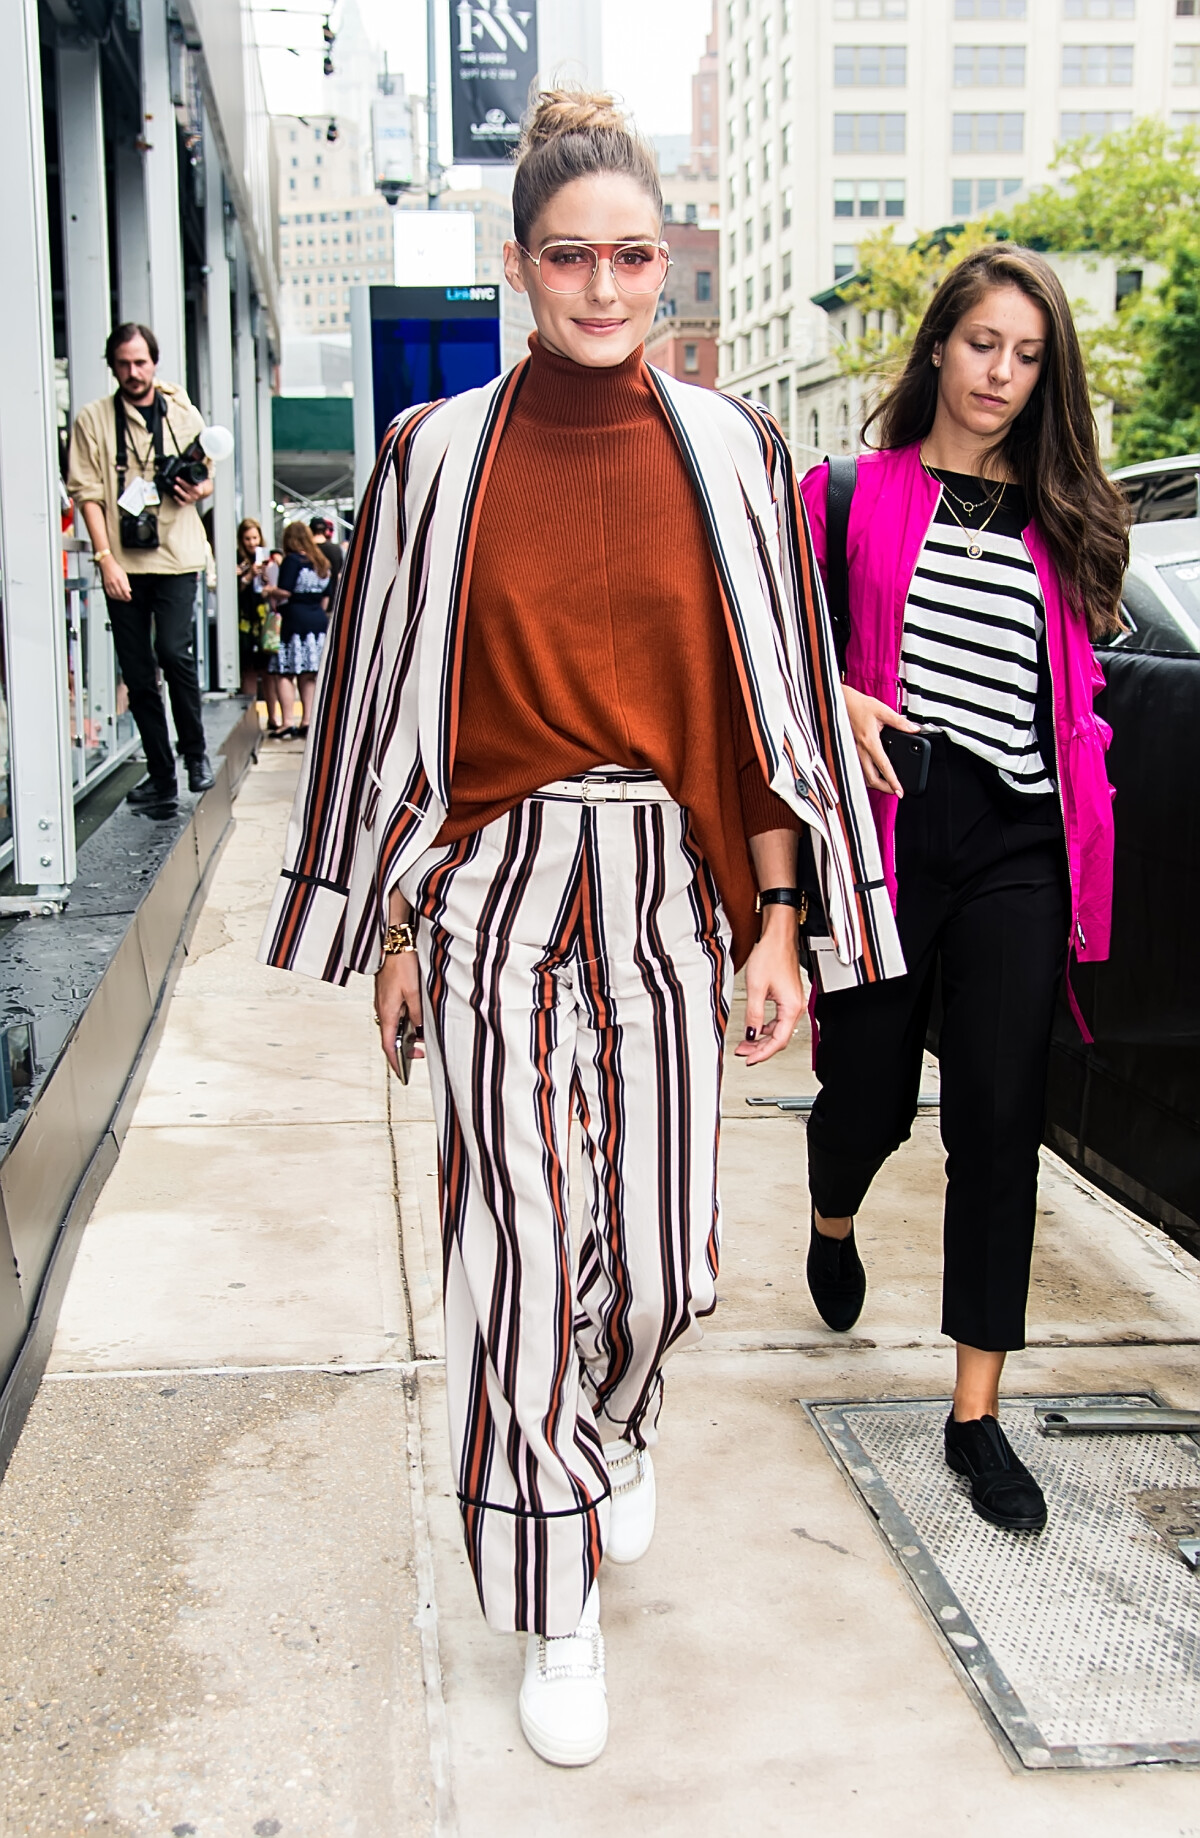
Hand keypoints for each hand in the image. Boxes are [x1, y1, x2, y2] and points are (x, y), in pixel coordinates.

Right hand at [99, 554, 131, 601]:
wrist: (107, 565)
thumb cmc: (116, 568)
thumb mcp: (124, 575)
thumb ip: (127, 583)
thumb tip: (129, 590)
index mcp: (119, 579)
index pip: (124, 590)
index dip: (127, 596)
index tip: (130, 598)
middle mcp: (114, 582)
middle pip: (119, 594)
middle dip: (124, 598)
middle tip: (127, 599)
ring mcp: (109, 584)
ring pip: (114, 595)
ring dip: (119, 598)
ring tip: (122, 598)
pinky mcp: (105, 585)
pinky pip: (109, 593)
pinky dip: (113, 596)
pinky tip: (116, 597)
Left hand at [170, 477, 209, 505]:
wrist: (204, 493)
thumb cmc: (201, 484)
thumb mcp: (202, 479)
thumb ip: (198, 475)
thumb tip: (195, 466)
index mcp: (199, 490)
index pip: (193, 486)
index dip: (186, 482)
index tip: (181, 478)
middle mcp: (196, 496)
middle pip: (188, 489)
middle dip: (182, 483)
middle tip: (177, 478)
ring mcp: (191, 499)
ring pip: (185, 496)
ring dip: (180, 491)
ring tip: (175, 486)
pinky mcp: (187, 502)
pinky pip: (182, 503)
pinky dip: (178, 500)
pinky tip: (174, 495)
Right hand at [374, 950, 424, 1079]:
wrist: (393, 943)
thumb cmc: (401, 964)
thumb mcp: (414, 992)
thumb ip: (417, 1013)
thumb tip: (419, 1029)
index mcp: (387, 1013)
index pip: (388, 1045)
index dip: (395, 1061)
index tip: (402, 1074)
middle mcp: (382, 1010)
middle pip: (391, 1037)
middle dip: (404, 1049)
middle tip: (420, 1053)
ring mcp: (384, 1002)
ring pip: (394, 1025)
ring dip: (406, 1034)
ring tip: (422, 1036)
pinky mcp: (388, 995)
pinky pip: (396, 1014)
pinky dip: (406, 1021)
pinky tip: (417, 1019)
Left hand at [735, 908, 805, 1065]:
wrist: (778, 937)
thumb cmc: (771, 955)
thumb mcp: (757, 988)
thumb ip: (754, 1014)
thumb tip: (751, 1034)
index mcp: (791, 1007)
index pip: (778, 1040)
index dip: (763, 1053)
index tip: (749, 1059)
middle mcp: (795, 1007)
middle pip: (779, 1038)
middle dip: (760, 1048)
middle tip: (743, 1053)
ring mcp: (793, 1002)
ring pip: (778, 1030)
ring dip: (762, 1038)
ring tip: (746, 1043)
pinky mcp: (788, 997)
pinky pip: (778, 1019)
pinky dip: (765, 1027)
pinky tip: (755, 1027)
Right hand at [843, 685, 919, 797]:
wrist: (840, 703)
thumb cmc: (858, 705)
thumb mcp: (882, 710)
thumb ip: (899, 722)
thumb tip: (914, 729)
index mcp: (869, 742)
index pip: (884, 766)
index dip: (893, 781)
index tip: (899, 791)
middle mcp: (860, 750)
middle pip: (871, 779)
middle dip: (884, 788)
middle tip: (896, 791)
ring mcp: (854, 752)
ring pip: (863, 776)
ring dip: (875, 784)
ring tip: (887, 785)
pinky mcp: (851, 751)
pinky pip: (858, 769)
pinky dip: (867, 776)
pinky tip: (875, 773)